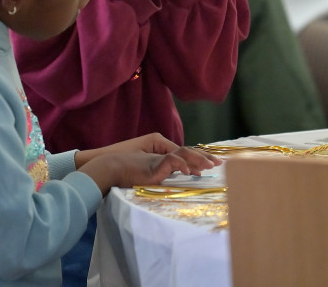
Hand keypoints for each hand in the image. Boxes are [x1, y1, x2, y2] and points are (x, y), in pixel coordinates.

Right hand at [76, 132, 220, 168]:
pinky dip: (181, 165)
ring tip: (209, 166)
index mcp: (161, 155)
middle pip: (187, 152)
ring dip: (197, 161)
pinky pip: (171, 162)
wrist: (108, 167)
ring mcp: (158, 156)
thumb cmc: (124, 171)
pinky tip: (189, 171)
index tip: (211, 163)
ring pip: (183, 155)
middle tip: (218, 163)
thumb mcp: (146, 173)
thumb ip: (160, 173)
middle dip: (204, 157)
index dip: (198, 157)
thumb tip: (173, 177)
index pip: (184, 154)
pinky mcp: (153, 163)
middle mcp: (161, 151)